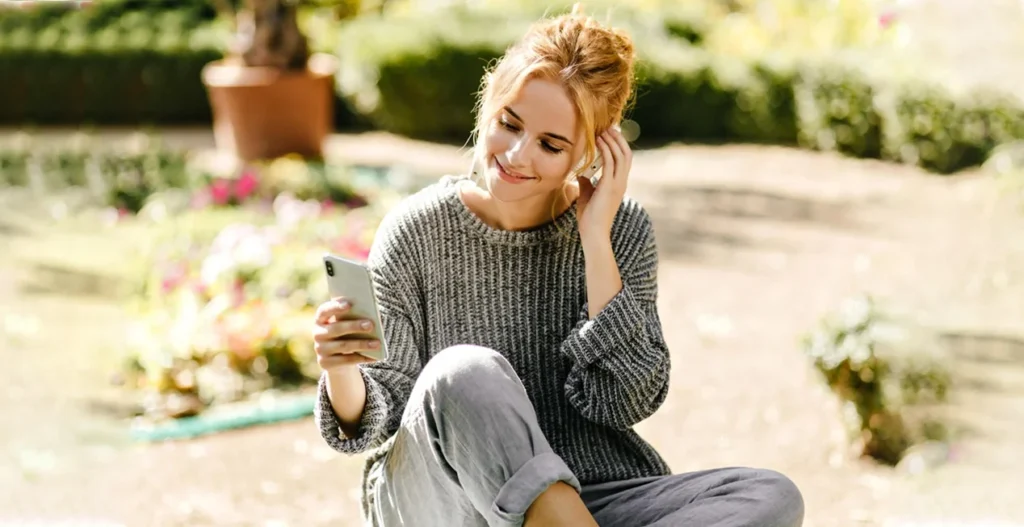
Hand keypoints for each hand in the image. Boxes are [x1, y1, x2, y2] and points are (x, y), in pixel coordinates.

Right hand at [313, 297, 379, 370]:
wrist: (337, 359)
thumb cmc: (346, 334)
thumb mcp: (347, 324)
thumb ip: (353, 317)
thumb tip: (370, 318)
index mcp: (320, 319)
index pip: (324, 311)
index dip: (335, 307)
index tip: (349, 304)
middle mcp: (318, 334)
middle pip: (336, 329)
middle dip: (354, 326)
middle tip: (370, 325)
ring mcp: (320, 350)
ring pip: (343, 346)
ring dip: (362, 344)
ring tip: (377, 343)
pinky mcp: (326, 363)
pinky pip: (346, 360)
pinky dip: (361, 358)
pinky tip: (374, 357)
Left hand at [577, 126, 630, 242]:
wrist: (593, 233)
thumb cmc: (589, 218)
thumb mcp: (587, 196)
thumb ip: (587, 184)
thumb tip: (581, 174)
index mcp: (618, 184)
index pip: (624, 160)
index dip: (619, 145)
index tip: (609, 133)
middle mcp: (621, 182)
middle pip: (626, 154)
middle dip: (618, 139)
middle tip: (608, 126)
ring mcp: (617, 184)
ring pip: (620, 155)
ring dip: (612, 141)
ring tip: (602, 130)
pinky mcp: (609, 187)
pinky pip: (610, 163)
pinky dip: (605, 150)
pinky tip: (597, 141)